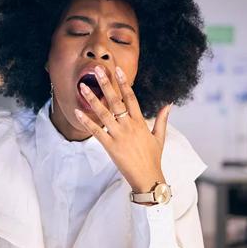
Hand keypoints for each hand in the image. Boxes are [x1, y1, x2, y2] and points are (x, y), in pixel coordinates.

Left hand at [74, 65, 171, 192]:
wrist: (147, 177)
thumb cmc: (153, 157)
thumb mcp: (160, 137)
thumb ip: (162, 119)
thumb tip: (169, 103)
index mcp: (140, 122)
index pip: (131, 97)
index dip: (124, 82)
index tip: (117, 70)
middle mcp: (129, 125)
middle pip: (116, 100)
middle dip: (106, 84)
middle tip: (97, 70)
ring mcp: (119, 135)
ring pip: (103, 113)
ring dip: (92, 99)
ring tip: (82, 86)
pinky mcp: (110, 146)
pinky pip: (96, 131)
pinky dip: (86, 121)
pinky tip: (77, 112)